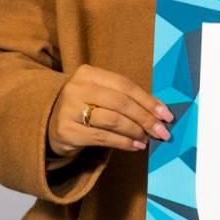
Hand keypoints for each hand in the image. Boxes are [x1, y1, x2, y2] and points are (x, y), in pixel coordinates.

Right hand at [46, 64, 170, 159]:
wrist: (51, 122)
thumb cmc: (86, 106)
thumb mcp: (103, 94)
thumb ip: (127, 98)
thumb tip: (160, 112)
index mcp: (88, 73)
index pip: (126, 85)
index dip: (149, 101)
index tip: (167, 115)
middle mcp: (76, 88)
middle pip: (121, 103)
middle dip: (146, 119)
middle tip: (162, 131)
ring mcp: (68, 109)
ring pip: (113, 120)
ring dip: (136, 131)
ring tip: (148, 139)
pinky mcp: (66, 130)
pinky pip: (103, 137)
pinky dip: (124, 143)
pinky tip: (135, 146)